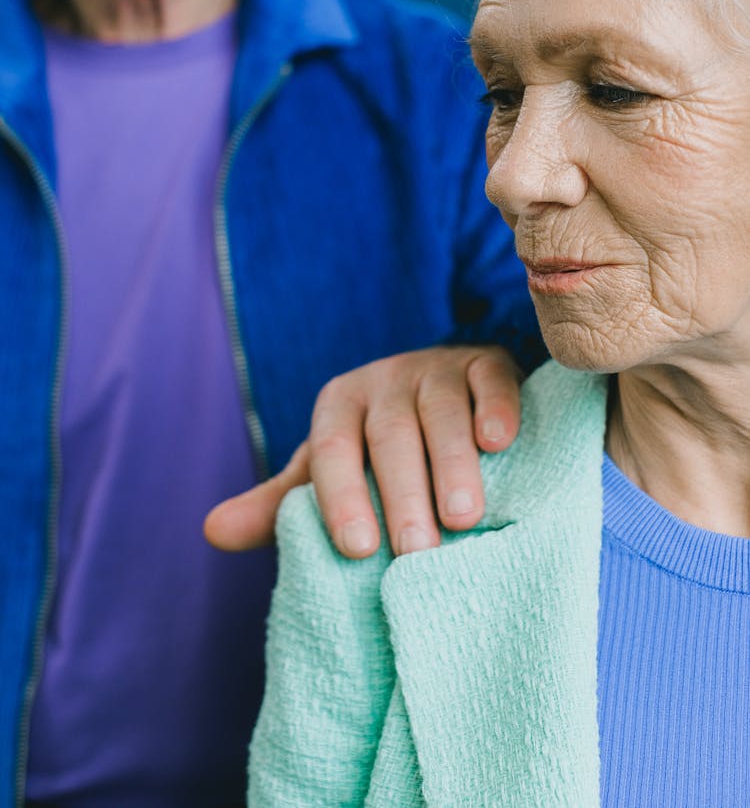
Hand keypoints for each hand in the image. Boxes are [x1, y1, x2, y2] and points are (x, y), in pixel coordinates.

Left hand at [204, 344, 520, 557]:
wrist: (441, 388)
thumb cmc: (377, 449)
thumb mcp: (329, 471)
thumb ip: (281, 504)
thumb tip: (211, 532)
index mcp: (338, 406)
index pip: (331, 451)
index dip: (341, 497)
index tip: (355, 549)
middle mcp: (384, 382)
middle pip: (390, 435)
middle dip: (402, 493)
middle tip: (416, 552)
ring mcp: (437, 369)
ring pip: (441, 411)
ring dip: (452, 462)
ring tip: (463, 517)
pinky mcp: (487, 363)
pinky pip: (489, 380)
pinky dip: (495, 408)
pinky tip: (499, 442)